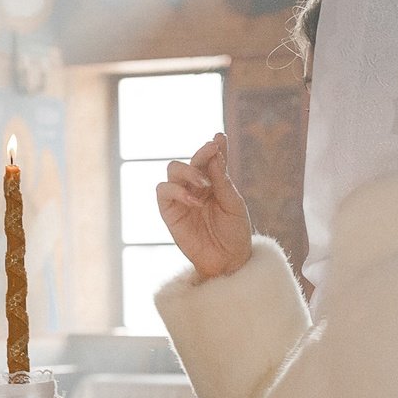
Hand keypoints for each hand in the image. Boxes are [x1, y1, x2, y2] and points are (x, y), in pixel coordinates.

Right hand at [156, 133, 252, 280]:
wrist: (227, 260)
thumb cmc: (234, 232)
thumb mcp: (234, 203)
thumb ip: (222, 180)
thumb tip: (214, 153)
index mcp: (214, 182)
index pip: (210, 159)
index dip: (214, 147)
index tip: (220, 137)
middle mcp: (195, 187)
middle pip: (189, 160)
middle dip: (199, 156)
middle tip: (212, 155)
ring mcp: (180, 198)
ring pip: (172, 170)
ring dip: (188, 171)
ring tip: (204, 184)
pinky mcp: (169, 212)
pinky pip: (163, 192)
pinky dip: (177, 190)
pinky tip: (194, 200)